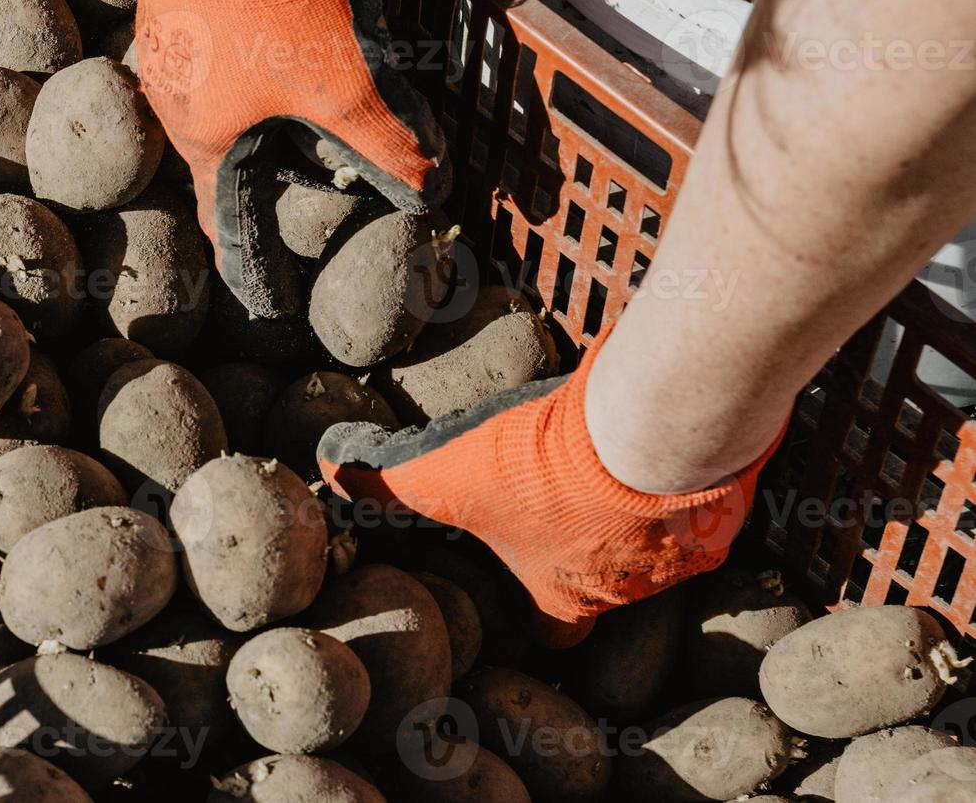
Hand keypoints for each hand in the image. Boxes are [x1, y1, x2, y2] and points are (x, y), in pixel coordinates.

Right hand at [120, 0, 449, 316]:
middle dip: (267, 182)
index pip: (224, 222)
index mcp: (203, 136)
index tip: (261, 300)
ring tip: (304, 119)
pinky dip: (255, 68)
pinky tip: (288, 45)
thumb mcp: (346, 81)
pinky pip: (219, 54)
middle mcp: (173, 99)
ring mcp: (170, 44)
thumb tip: (430, 191)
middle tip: (308, 194)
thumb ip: (389, 144)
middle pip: (225, 158)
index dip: (249, 265)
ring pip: (221, 102)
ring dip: (263, 119)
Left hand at [317, 338, 784, 645]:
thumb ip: (384, 482)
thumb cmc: (545, 469)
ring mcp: (689, 551)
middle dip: (591, 544)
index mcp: (567, 594)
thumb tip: (328, 471)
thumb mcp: (442, 473)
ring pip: (662, 537)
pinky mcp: (730, 499)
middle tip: (571, 494)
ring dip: (640, 502)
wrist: (655, 430)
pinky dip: (687, 464)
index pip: (554, 631)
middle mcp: (631, 587)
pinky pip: (707, 489)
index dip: (536, 604)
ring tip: (616, 451)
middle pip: (610, 580)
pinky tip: (662, 427)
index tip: (524, 569)